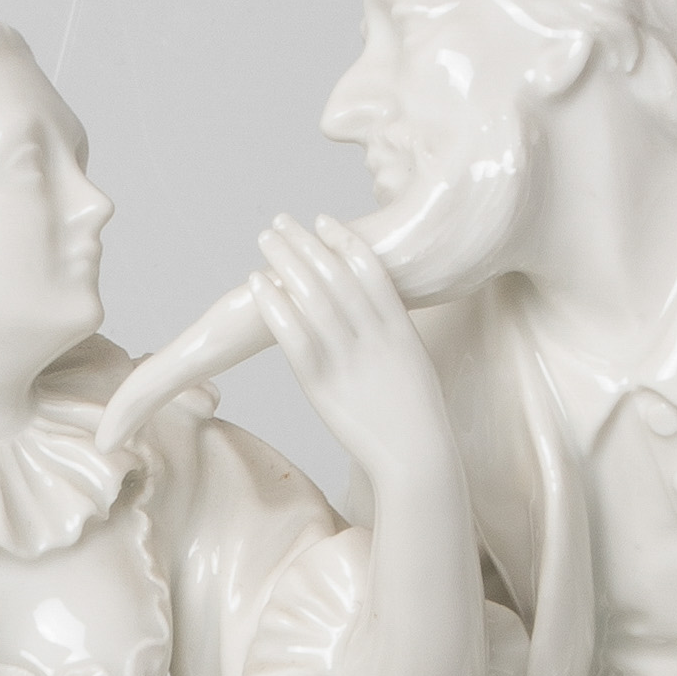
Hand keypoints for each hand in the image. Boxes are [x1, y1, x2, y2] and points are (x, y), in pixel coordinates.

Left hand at [250, 216, 459, 489]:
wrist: (417, 456)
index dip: (344, 240)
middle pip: (334, 274)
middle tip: (281, 220)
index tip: (322, 220)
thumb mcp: (412, 365)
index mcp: (399, 326)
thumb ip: (390, 337)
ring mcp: (348, 357)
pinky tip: (258, 284)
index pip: (369, 268)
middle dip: (305, 243)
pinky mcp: (323, 383)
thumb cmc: (416, 417)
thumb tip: (370, 320)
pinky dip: (275, 305)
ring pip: (311, 296)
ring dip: (286, 261)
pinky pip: (294, 335)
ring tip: (265, 239)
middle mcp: (374, 334)